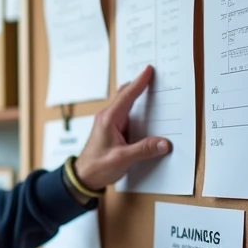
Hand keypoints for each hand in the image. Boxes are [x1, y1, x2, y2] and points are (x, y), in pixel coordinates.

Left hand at [73, 65, 171, 189]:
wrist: (82, 177)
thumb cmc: (97, 167)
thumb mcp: (122, 159)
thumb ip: (144, 150)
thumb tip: (165, 143)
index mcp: (109, 119)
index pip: (127, 96)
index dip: (139, 82)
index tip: (149, 69)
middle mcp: (107, 117)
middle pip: (124, 95)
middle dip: (138, 84)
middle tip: (153, 74)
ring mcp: (108, 123)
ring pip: (125, 103)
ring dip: (137, 95)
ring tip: (152, 88)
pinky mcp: (111, 130)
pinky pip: (125, 114)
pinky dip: (135, 108)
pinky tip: (145, 111)